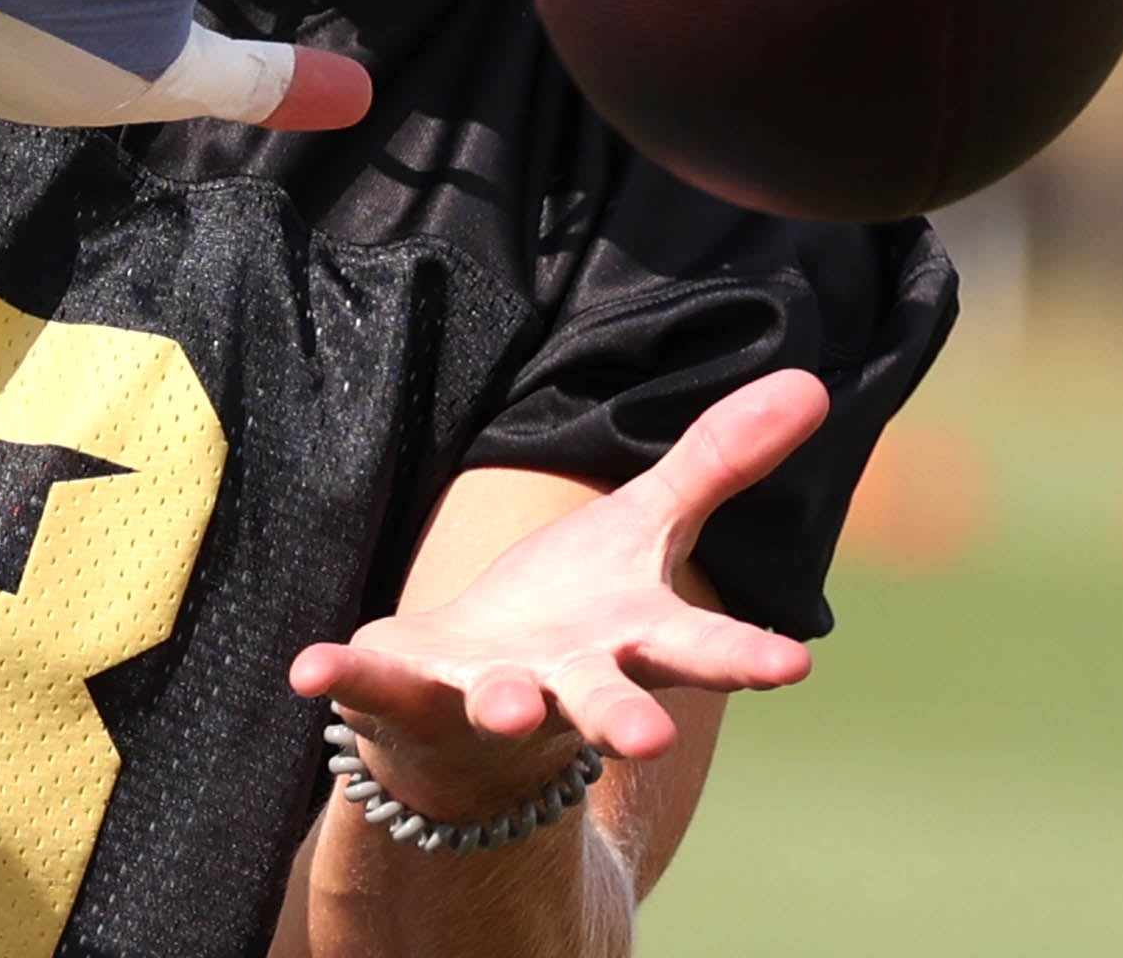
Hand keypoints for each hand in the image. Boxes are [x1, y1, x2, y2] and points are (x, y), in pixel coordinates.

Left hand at [288, 371, 830, 813]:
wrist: (477, 718)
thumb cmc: (578, 617)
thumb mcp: (647, 528)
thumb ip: (718, 464)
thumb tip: (813, 381)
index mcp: (626, 637)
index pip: (696, 650)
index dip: (743, 659)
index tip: (792, 667)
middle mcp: (563, 681)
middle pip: (601, 699)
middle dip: (622, 718)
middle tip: (645, 741)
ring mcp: (483, 692)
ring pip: (497, 702)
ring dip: (499, 702)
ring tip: (502, 704)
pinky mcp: (409, 689)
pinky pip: (372, 685)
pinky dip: (345, 680)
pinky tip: (309, 670)